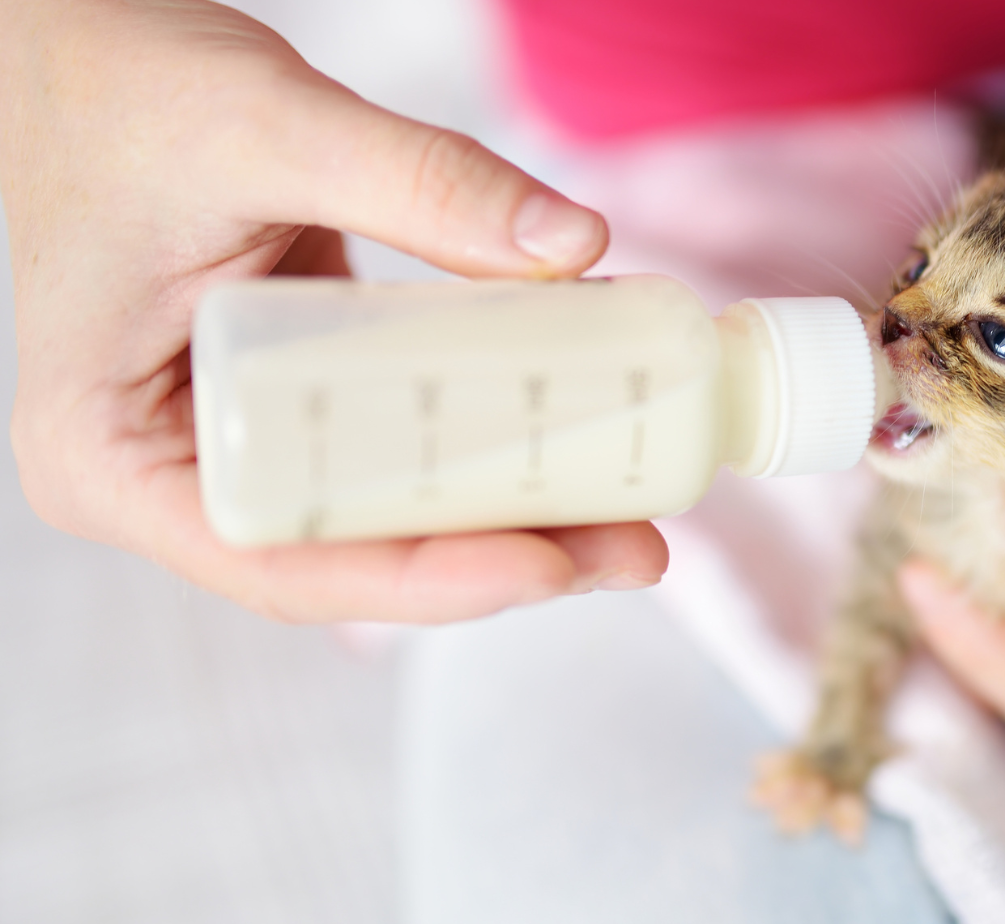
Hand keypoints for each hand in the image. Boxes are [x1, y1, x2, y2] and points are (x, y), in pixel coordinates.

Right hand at [1, 0, 666, 623]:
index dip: (430, 580)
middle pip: (355, 554)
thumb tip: (576, 243)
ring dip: (508, 509)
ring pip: (384, 510)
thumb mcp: (268, 128)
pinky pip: (391, 442)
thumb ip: (423, 182)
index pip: (287, 562)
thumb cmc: (120, 84)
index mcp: (111, 457)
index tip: (554, 560)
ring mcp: (226, 439)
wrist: (71, 39)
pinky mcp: (283, 396)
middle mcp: (167, 472)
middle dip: (500, 554)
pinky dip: (479, 437)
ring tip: (630, 506)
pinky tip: (573, 426)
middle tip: (633, 547)